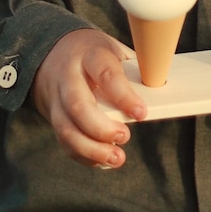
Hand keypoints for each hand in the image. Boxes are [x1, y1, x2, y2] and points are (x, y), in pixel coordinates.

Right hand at [31, 29, 145, 168]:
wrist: (54, 52)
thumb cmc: (96, 54)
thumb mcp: (114, 51)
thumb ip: (132, 72)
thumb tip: (158, 94)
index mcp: (90, 55)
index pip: (106, 74)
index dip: (123, 96)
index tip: (141, 114)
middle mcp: (68, 76)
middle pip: (78, 105)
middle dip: (101, 128)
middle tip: (125, 136)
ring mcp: (56, 97)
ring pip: (66, 128)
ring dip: (91, 149)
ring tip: (116, 158)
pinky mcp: (52, 116)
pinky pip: (64, 140)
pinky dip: (83, 154)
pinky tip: (102, 160)